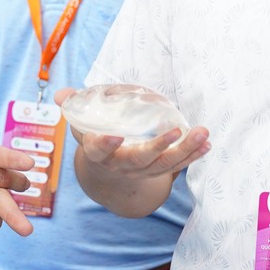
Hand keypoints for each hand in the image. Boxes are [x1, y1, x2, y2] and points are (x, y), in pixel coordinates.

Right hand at [57, 88, 208, 180]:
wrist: (107, 176)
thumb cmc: (96, 141)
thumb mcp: (82, 125)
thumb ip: (74, 108)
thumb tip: (62, 94)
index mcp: (99, 154)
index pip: (99, 150)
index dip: (105, 144)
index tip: (115, 135)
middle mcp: (121, 166)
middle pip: (140, 160)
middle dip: (158, 147)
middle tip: (176, 131)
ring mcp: (141, 172)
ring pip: (164, 165)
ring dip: (185, 151)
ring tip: (203, 134)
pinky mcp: (157, 173)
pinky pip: (176, 167)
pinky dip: (193, 157)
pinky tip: (207, 145)